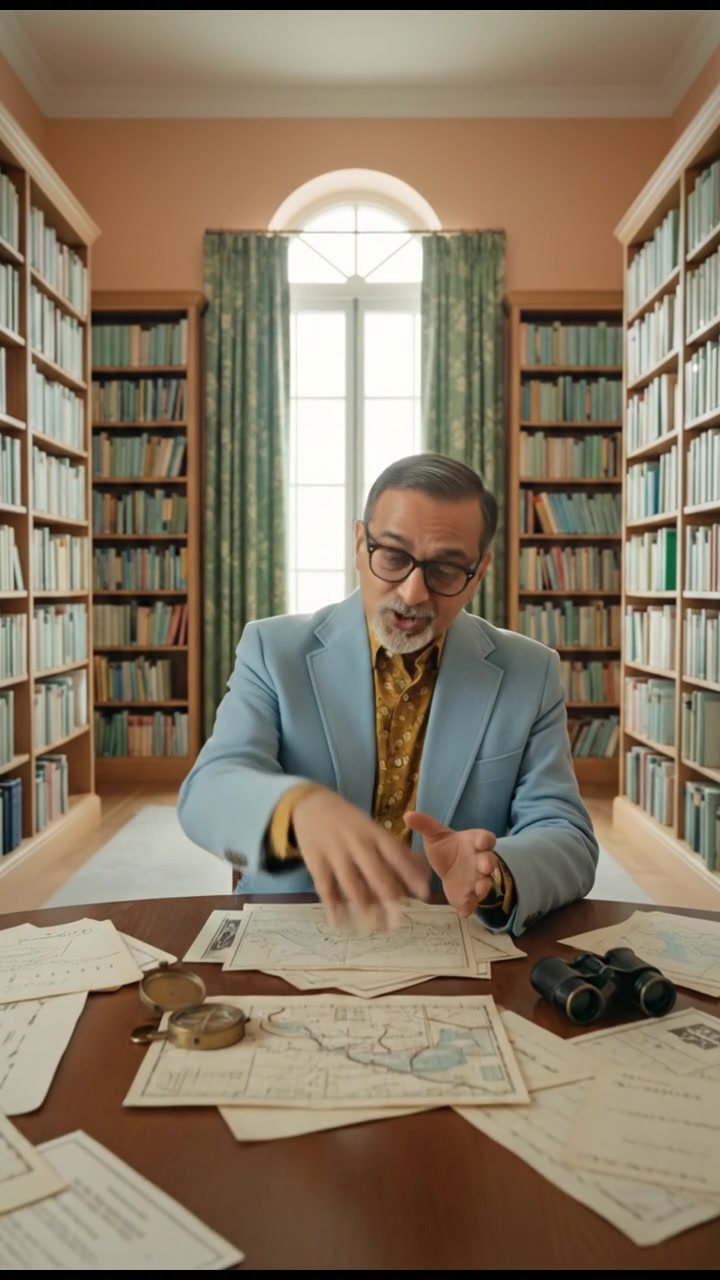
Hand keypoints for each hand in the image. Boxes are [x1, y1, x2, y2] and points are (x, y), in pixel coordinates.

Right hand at [291, 788, 430, 930]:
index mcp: (374, 833)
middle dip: (389, 898)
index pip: (397, 854)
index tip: (424, 895)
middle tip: (399, 922)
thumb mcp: (374, 830)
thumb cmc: (351, 823)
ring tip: (372, 928)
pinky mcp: (316, 861)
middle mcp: (357, 842)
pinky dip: (333, 906)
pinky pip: (326, 887)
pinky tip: (340, 923)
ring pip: (351, 884)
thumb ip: (396, 850)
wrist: (312, 806)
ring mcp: (335, 852)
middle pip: (375, 872)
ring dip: (363, 908)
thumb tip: (424, 872)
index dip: (411, 874)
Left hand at [404, 811, 497, 917]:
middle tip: (484, 866)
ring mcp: (476, 879)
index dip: (485, 840)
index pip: (485, 838)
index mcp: (474, 842)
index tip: (481, 842)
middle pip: (489, 861)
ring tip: (477, 890)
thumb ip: (424, 824)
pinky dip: (470, 907)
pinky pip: (473, 902)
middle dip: (488, 864)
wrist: (448, 866)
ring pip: (485, 883)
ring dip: (483, 887)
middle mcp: (479, 861)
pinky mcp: (469, 895)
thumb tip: (407, 815)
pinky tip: (463, 912)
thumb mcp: (434, 834)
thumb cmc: (446, 847)